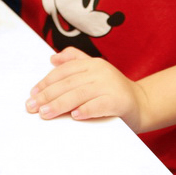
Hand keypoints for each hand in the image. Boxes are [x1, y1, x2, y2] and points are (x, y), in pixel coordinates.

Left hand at [26, 47, 148, 129]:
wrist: (143, 104)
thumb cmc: (114, 91)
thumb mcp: (95, 71)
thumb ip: (75, 61)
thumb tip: (53, 58)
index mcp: (92, 63)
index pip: (64, 71)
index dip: (46, 82)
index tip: (33, 93)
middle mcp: (100, 71)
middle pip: (68, 83)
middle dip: (47, 95)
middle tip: (32, 106)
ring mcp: (110, 85)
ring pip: (79, 94)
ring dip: (59, 104)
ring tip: (45, 113)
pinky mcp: (118, 101)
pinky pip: (99, 105)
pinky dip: (86, 110)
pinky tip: (74, 116)